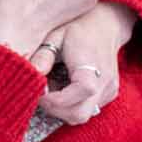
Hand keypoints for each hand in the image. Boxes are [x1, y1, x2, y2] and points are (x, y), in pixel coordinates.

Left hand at [37, 1, 135, 123]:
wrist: (106, 25)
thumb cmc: (77, 30)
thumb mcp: (56, 36)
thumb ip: (43, 56)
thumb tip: (32, 74)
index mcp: (93, 67)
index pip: (77, 95)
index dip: (54, 100)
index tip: (39, 91)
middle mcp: (105, 83)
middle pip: (79, 114)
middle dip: (55, 110)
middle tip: (41, 94)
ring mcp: (109, 91)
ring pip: (82, 116)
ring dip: (62, 109)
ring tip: (53, 88)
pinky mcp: (109, 94)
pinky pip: (88, 110)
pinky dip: (71, 105)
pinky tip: (64, 88)